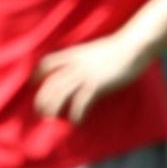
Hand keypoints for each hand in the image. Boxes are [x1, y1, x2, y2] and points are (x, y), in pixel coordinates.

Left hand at [33, 33, 152, 123]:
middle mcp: (75, 64)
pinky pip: (81, 101)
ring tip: (52, 118)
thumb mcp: (93, 50)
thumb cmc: (118, 48)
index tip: (33, 84)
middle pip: (52, 83)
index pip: (47, 63)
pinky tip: (76, 121)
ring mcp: (85, 74)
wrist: (133, 46)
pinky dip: (76, 113)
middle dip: (43, 98)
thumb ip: (83, 58)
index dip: (37, 74)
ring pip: (61, 93)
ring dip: (54, 108)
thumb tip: (79, 67)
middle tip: (40, 111)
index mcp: (73, 54)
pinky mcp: (97, 84)